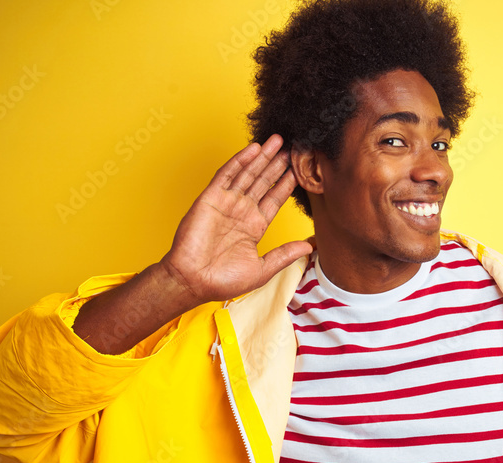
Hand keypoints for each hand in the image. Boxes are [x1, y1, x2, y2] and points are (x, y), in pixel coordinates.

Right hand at [159, 133, 312, 304]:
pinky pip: (227, 174)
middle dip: (277, 164)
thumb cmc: (224, 281)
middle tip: (292, 147)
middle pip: (263, 182)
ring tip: (277, 141)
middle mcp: (242, 211)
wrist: (193, 281)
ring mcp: (227, 203)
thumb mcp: (262, 269)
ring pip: (248, 174)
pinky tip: (253, 148)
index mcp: (254, 226)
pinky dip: (240, 160)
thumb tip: (309, 247)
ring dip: (262, 157)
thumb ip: (285, 255)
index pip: (274, 199)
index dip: (286, 184)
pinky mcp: (211, 198)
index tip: (299, 169)